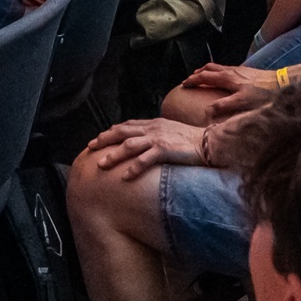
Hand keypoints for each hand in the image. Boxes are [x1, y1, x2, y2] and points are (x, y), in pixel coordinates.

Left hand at [81, 117, 208, 180]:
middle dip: (104, 139)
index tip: (99, 138)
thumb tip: (148, 144)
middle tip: (90, 147)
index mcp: (154, 124)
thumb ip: (158, 135)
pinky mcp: (165, 150)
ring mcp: (158, 138)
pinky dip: (133, 168)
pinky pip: (145, 159)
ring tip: (101, 165)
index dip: (111, 131)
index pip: (127, 125)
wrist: (210, 142)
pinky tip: (124, 177)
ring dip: (113, 155)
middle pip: (122, 132)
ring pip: (129, 145)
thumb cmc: (193, 140)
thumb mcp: (172, 133)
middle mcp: (153, 129)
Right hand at [176, 64, 276, 120]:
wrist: (284, 83)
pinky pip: (228, 69)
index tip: (184, 84)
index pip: (204, 76)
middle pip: (210, 68)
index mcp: (228, 77)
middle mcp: (232, 71)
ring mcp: (240, 70)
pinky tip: (224, 80)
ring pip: (219, 67)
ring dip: (208, 71)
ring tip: (203, 76)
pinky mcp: (248, 72)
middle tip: (190, 79)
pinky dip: (219, 72)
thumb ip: (223, 106)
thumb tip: (206, 112)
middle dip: (198, 73)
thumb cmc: (264, 94)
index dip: (193, 80)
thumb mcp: (242, 103)